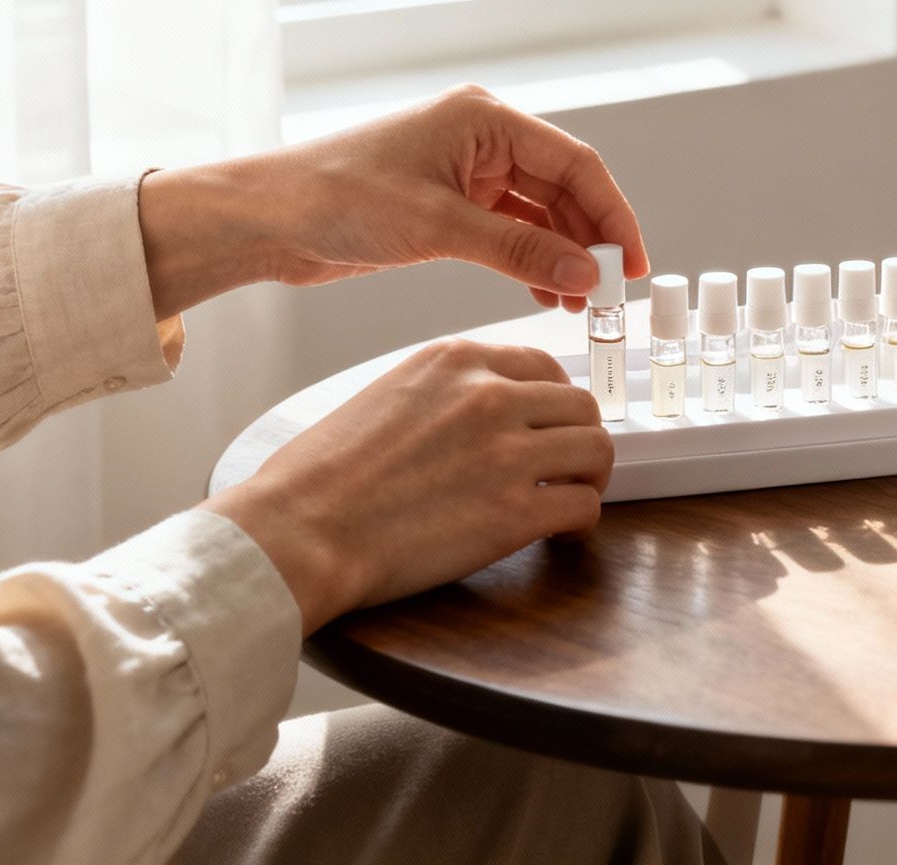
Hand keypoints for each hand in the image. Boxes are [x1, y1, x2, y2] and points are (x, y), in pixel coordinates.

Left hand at [138, 86, 650, 317]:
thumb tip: (583, 273)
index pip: (575, 164)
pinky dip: (530, 262)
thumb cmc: (333, 196)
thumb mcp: (437, 226)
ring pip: (540, 214)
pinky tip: (542, 293)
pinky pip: (510, 232)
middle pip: (563, 189)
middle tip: (608, 291)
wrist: (267, 219)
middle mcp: (480, 139)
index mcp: (483, 120)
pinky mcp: (449, 206)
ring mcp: (465, 173)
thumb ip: (519, 250)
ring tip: (576, 302)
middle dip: (589, 240)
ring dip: (562, 256)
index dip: (613, 214)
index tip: (632, 262)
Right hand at [203, 338, 612, 632]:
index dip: (554, 404)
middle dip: (578, 439)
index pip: (541, 366)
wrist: (299, 530)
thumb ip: (443, 394)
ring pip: (596, 450)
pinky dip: (580, 524)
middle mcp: (489, 395)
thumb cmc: (319, 477)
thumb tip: (476, 416)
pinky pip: (582, 507)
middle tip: (565, 470)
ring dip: (589, 479)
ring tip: (567, 501)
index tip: (548, 429)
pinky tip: (557, 536)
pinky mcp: (515, 511)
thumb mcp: (385, 395)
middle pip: (580, 406)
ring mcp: (507, 451)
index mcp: (455, 360)